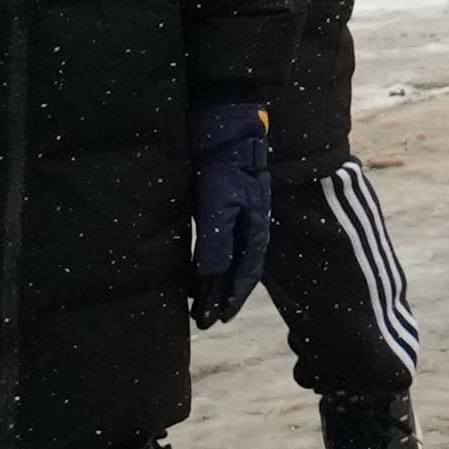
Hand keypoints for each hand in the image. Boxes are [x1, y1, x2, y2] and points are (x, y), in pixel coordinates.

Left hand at [182, 100, 278, 325]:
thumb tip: (213, 278)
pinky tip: (194, 270)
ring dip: (210, 283)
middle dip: (219, 297)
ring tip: (195, 302)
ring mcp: (235, 214)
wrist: (221, 128)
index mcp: (254, 227)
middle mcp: (247, 225)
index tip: (219, 319)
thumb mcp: (218, 204)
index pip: (246, 272)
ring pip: (225, 259)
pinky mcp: (220, 204)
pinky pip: (215, 243)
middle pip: (236, 270)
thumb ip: (217, 241)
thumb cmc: (222, 165)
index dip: (233, 297)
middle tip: (202, 320)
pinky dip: (205, 263)